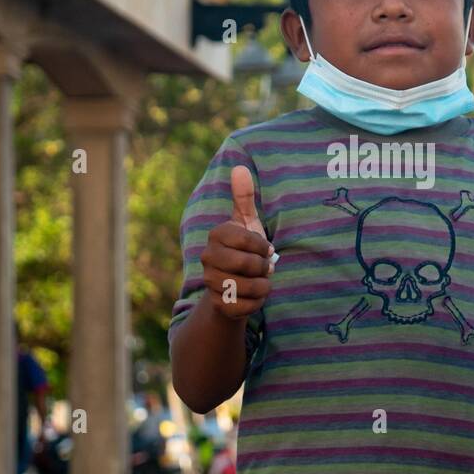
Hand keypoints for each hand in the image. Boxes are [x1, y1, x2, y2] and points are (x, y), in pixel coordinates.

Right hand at [200, 166, 274, 319]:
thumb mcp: (246, 223)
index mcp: (216, 235)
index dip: (263, 246)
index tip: (264, 248)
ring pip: (252, 286)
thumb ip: (243, 197)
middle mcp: (208, 258)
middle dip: (264, 267)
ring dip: (264, 285)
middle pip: (249, 264)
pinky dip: (258, 302)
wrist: (232, 287)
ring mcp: (211, 282)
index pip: (249, 240)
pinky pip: (250, 306)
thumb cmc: (243, 250)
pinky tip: (252, 296)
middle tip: (265, 267)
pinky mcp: (219, 305)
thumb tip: (240, 167)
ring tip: (260, 281)